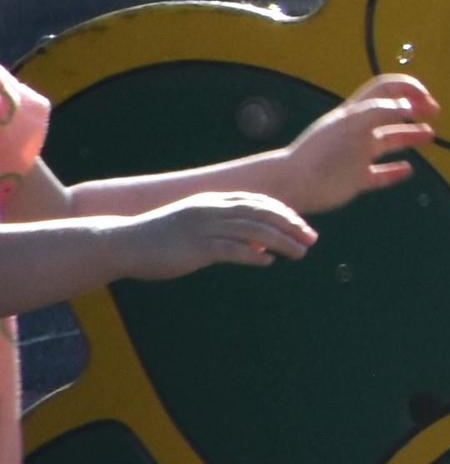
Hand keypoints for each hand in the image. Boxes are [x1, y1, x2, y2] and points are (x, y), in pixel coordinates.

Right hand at [114, 193, 314, 278]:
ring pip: (254, 231)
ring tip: (299, 253)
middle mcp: (213, 210)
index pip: (259, 202)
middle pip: (263, 213)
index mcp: (213, 201)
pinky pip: (231, 250)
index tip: (302, 226)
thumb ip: (225, 229)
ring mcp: (204, 227)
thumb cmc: (159, 238)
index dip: (284, 213)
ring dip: (281, 242)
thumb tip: (257, 243)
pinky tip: (267, 262)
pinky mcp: (195, 247)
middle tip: (311, 239)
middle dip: (291, 225)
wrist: (123, 243)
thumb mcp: (196, 225)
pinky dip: (252, 254)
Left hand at [268, 72, 435, 212]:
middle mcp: (359, 131)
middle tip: (435, 113)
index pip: (386, 89)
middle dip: (415, 108)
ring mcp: (357, 155)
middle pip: (392, 113)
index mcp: (357, 113)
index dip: (408, 87)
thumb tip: (410, 106)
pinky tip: (407, 170)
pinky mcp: (354, 180)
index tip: (426, 98)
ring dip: (410, 136)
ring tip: (429, 136)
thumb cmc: (322, 152)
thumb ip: (381, 112)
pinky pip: (379, 174)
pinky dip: (394, 171)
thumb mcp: (353, 125)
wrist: (292, 184)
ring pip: (389, 141)